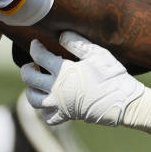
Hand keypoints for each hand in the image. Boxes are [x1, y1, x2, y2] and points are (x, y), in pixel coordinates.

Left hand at [20, 31, 146, 126]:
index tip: (36, 44)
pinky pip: (47, 117)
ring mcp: (59, 105)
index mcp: (63, 72)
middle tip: (32, 64)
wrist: (123, 101)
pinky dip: (45, 110)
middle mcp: (56, 90)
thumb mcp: (96, 54)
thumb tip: (61, 34)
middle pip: (29, 79)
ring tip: (37, 83)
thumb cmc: (111, 75)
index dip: (35, 48)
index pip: (39, 56)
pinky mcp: (66, 116)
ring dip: (31, 90)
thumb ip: (77, 43)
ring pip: (33, 100)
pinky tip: (50, 101)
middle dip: (27, 68)